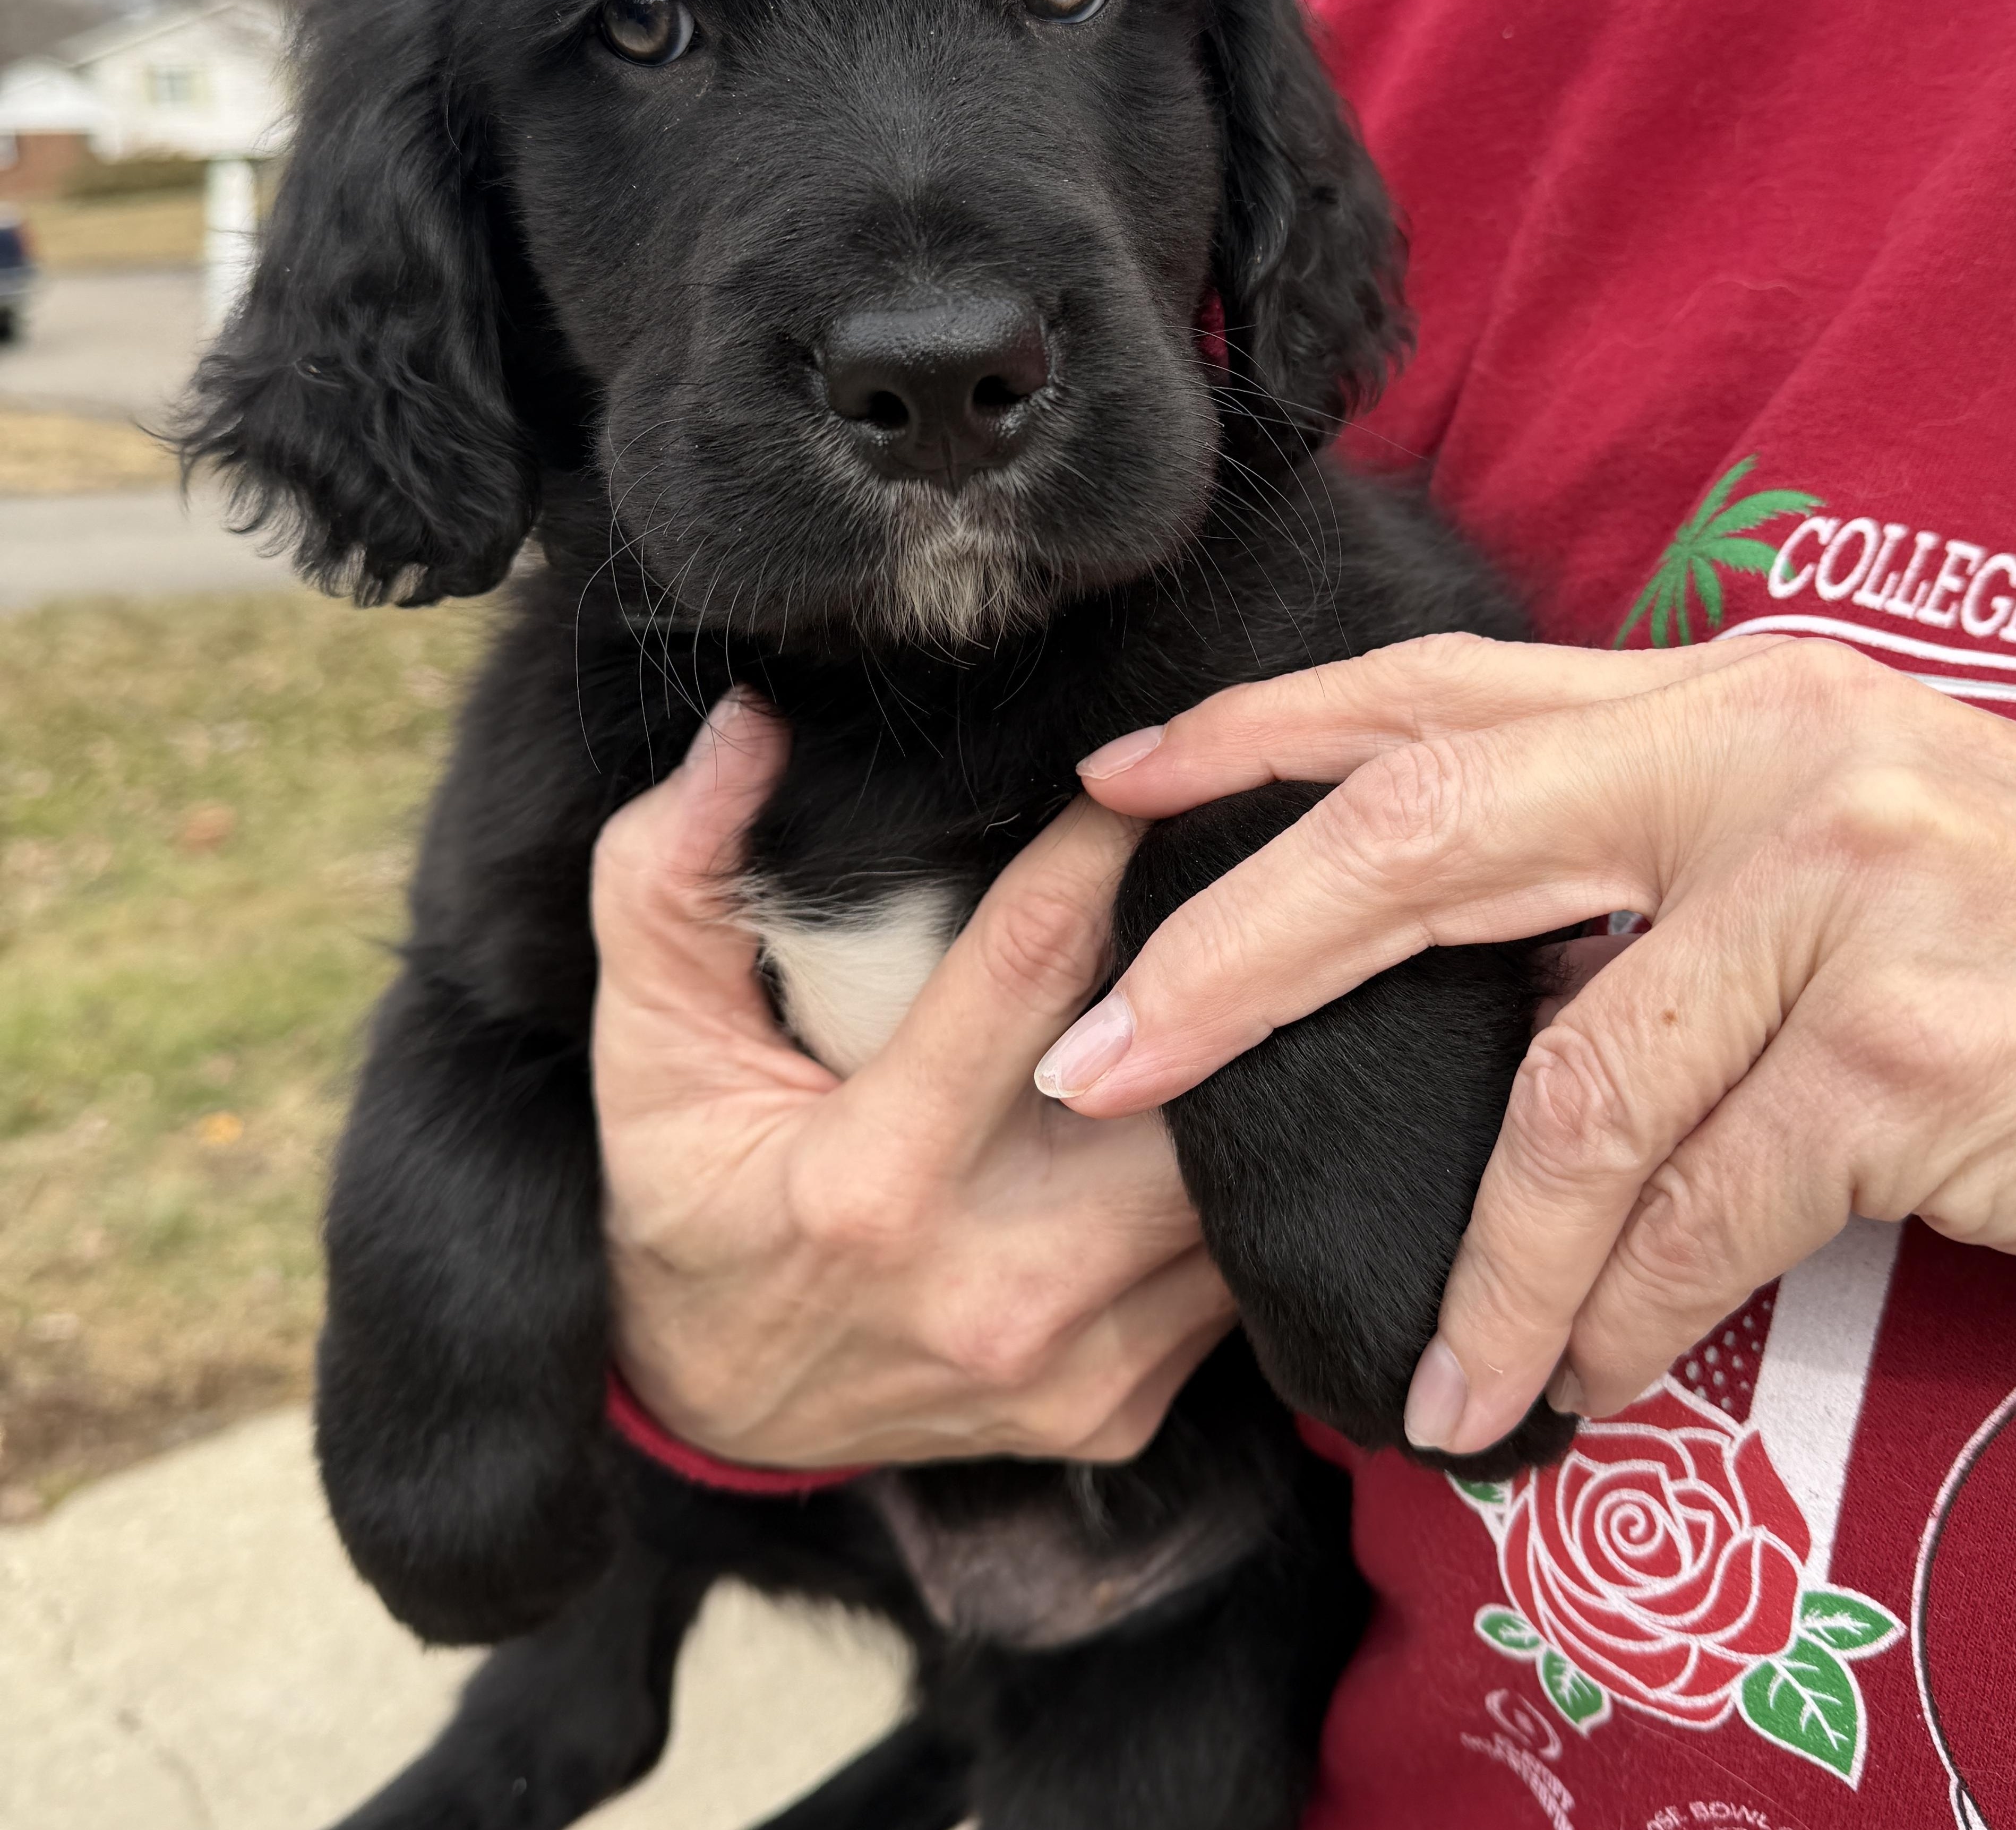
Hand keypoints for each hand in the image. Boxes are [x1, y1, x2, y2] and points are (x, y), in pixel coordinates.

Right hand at [593, 692, 1232, 1467]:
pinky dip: (1221, 1191)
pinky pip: (1225, 1276)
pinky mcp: (1120, 1412)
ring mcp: (1074, 1364)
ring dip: (1238, 1083)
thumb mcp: (650, 1046)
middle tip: (1233, 883)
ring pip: (1228, 1187)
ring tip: (1236, 994)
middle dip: (1215, 976)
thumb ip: (672, 881)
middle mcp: (996, 1286)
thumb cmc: (689, 1198)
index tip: (1145, 781)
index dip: (1100, 852)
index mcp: (875, 1182)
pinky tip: (1195, 1121)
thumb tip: (747, 731)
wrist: (713, 1412)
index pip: (1033, 967)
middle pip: (1181, 1087)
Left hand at [1044, 632, 2015, 1458]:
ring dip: (1485, 1262)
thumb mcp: (1863, 851)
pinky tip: (1592, 1375)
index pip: (1443, 690)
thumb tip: (1495, 969)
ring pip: (1567, 1088)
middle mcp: (1770, 754)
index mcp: (1740, 697)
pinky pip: (1695, 1210)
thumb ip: (1671, 878)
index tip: (1124, 790)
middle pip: (1421, 834)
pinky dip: (1622, 1316)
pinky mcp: (1909, 1044)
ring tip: (1445, 1371)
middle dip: (1236, 956)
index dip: (1262, 734)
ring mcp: (1842, 888)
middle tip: (1104, 1059)